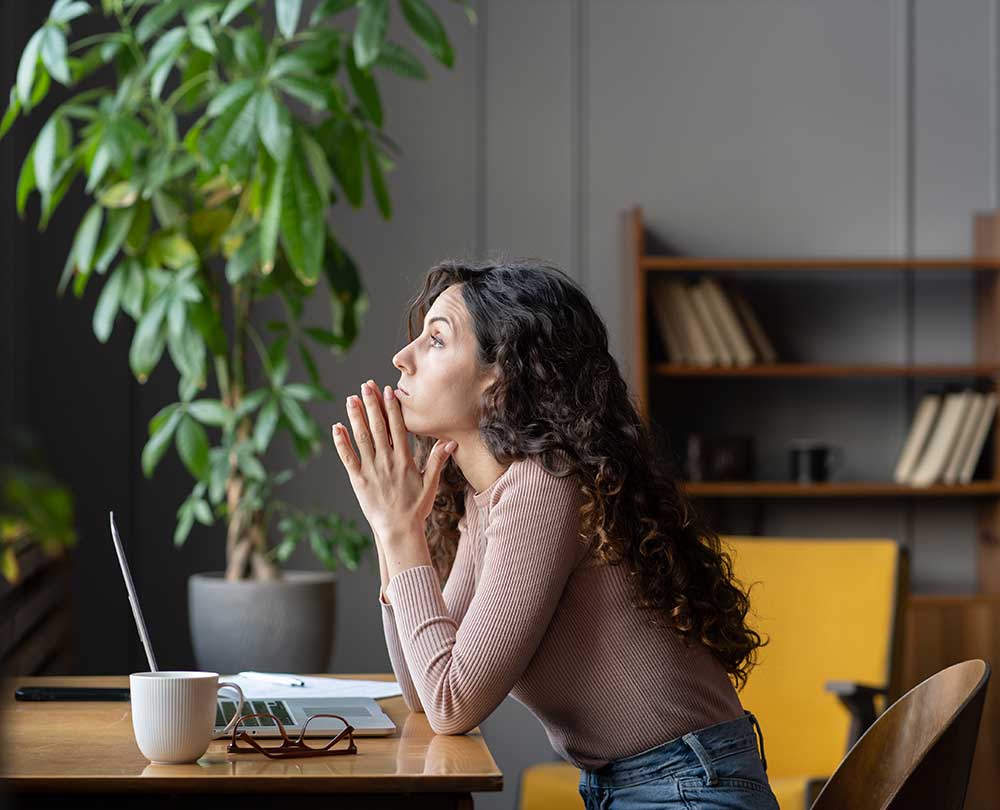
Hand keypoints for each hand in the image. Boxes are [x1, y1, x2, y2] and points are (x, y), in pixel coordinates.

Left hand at [331, 379, 457, 542]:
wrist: (399, 530)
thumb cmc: (416, 508)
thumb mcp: (431, 484)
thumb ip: (438, 461)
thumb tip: (450, 442)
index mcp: (404, 460)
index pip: (398, 428)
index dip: (392, 408)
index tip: (389, 391)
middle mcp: (387, 461)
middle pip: (378, 427)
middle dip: (372, 404)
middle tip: (366, 385)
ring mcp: (371, 470)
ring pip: (362, 438)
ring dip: (356, 417)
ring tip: (351, 399)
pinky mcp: (358, 480)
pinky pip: (348, 458)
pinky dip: (341, 442)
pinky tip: (337, 427)